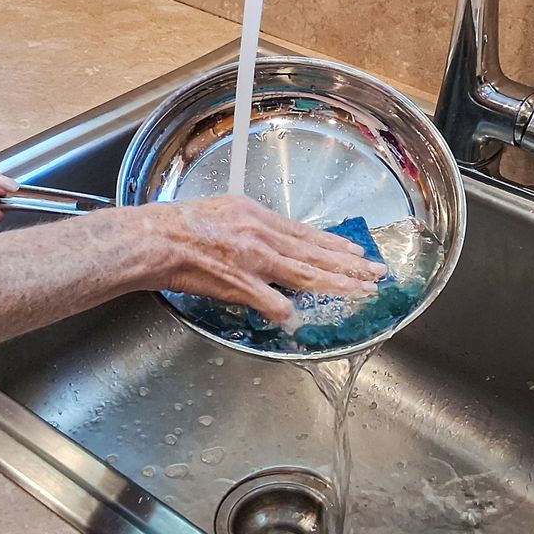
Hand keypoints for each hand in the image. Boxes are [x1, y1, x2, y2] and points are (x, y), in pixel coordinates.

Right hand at [150, 195, 387, 322]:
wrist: (156, 238)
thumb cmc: (181, 224)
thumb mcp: (225, 212)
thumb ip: (252, 231)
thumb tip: (270, 244)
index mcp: (259, 218)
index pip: (308, 234)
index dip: (336, 245)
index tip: (358, 252)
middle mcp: (263, 237)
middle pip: (316, 254)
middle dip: (351, 265)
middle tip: (377, 273)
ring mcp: (254, 261)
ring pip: (306, 275)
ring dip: (337, 285)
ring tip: (362, 292)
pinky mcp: (240, 283)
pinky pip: (271, 302)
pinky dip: (286, 312)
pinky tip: (300, 322)